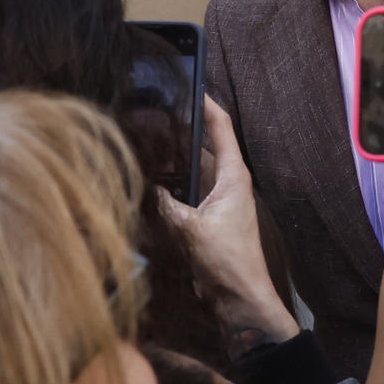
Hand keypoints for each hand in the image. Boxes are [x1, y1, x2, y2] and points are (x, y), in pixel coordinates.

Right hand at [156, 97, 299, 352]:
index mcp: (233, 176)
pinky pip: (186, 191)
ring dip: (174, 156)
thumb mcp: (190, 229)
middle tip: (153, 111)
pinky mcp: (207, 218)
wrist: (240, 299)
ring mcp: (218, 200)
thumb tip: (142, 184)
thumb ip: (164, 204)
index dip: (207, 104)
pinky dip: (170, 183)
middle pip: (205, 144)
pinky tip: (148, 180)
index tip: (189, 84)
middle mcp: (228, 183)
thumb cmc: (226, 261)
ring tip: (145, 138)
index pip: (222, 128)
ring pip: (193, 168)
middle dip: (183, 127)